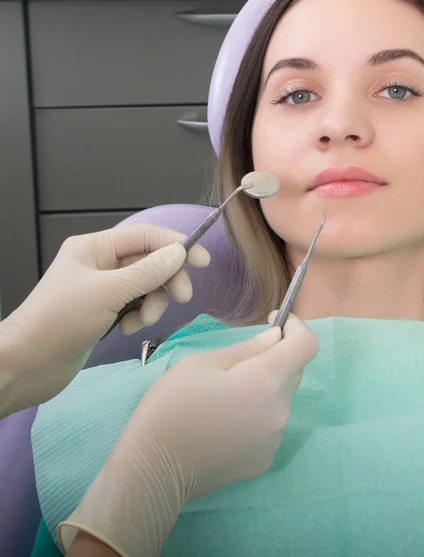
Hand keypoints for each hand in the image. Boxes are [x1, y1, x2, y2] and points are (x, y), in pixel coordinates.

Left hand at [0, 224, 208, 415]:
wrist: (29, 364)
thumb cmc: (61, 321)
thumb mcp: (108, 292)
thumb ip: (147, 272)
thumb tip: (179, 252)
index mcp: (95, 247)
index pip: (146, 236)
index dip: (177, 245)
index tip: (203, 262)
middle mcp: (102, 263)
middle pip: (151, 262)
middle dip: (167, 280)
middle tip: (182, 298)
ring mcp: (105, 288)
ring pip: (147, 286)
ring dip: (152, 304)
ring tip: (140, 321)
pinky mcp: (107, 310)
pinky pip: (137, 305)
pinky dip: (139, 316)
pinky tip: (125, 329)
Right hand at [59, 313, 318, 556]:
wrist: (153, 470)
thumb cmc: (171, 407)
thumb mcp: (200, 363)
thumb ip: (246, 348)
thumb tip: (275, 338)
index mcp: (266, 381)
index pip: (306, 346)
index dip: (295, 327)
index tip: (276, 322)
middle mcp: (280, 411)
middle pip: (293, 372)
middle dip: (275, 356)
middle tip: (238, 359)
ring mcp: (274, 439)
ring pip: (280, 399)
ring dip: (264, 387)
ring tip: (224, 395)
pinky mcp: (264, 460)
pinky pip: (270, 425)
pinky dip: (257, 414)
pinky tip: (225, 422)